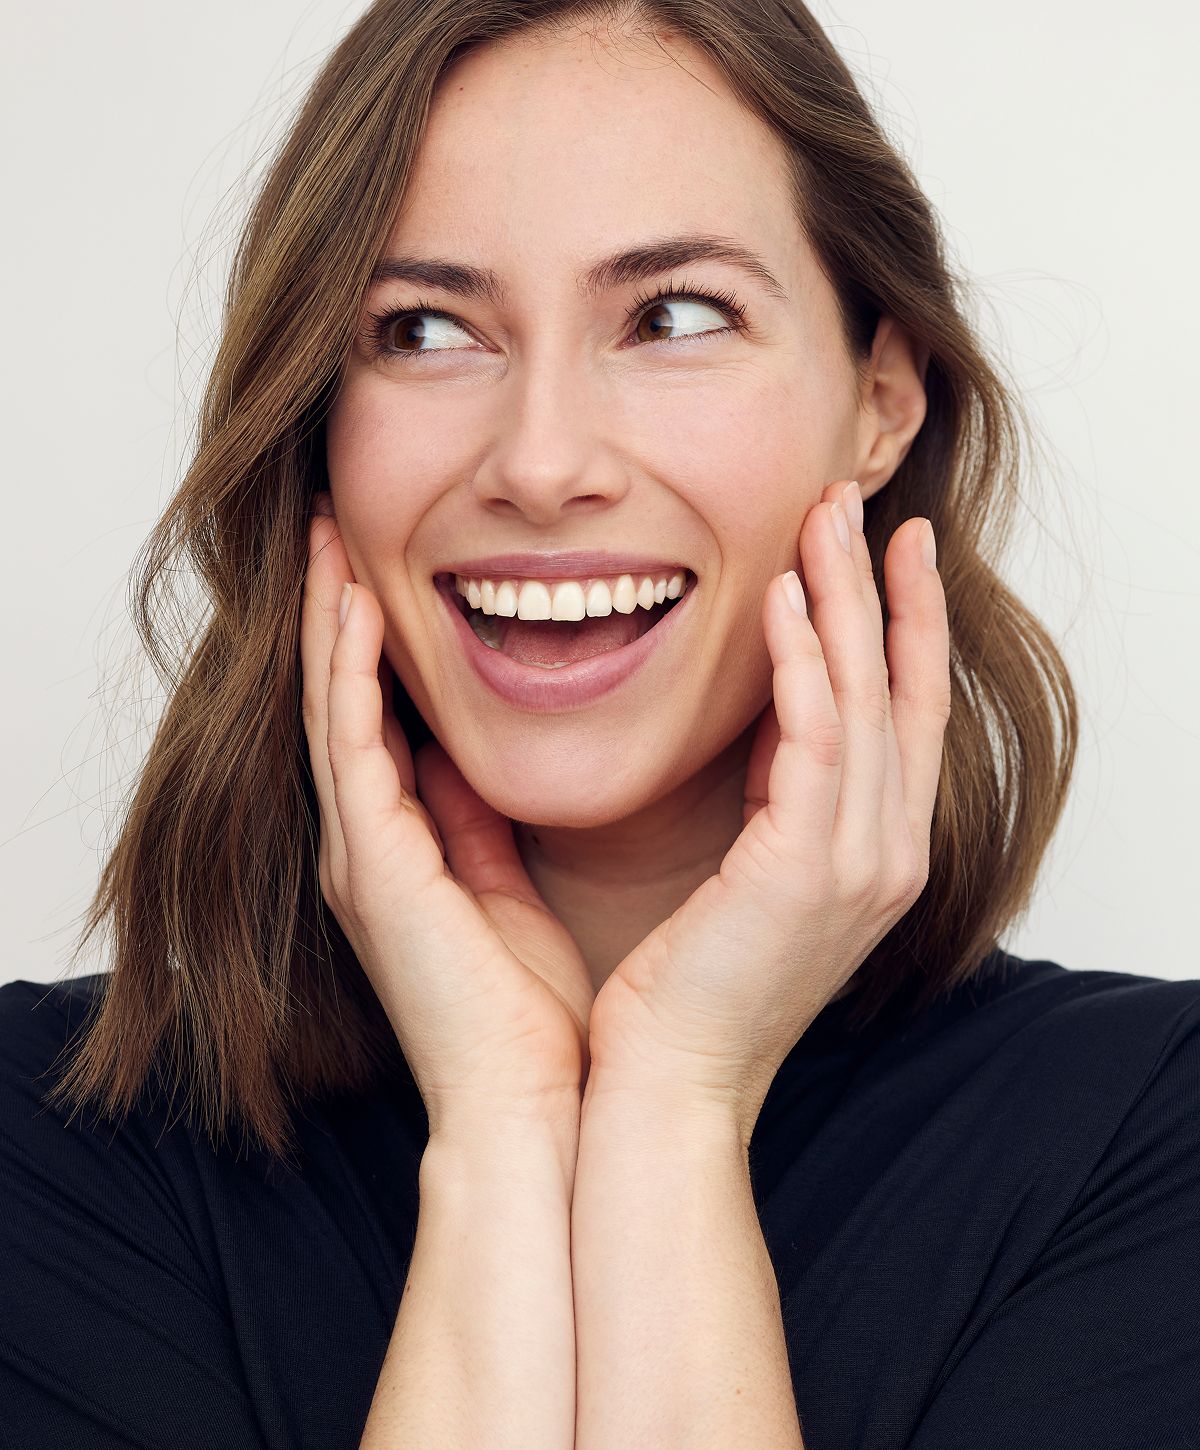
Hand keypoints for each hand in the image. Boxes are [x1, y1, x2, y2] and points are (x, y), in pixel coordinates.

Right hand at [301, 494, 595, 1133]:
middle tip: (332, 528)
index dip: (370, 648)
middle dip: (333, 616)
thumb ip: (482, 827)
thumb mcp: (509, 894)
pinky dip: (346, 672)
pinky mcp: (374, 865)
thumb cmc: (535, 1018)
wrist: (532, 1108)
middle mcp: (368, 846)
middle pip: (339, 703)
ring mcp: (361, 855)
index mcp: (403, 854)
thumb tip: (476, 762)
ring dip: (325, 623)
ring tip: (326, 538)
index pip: (376, 725)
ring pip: (331, 709)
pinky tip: (351, 605)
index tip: (380, 575)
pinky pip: (351, 745)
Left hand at [585, 480, 950, 1138]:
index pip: (905, 717)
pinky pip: (815, 738)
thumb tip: (747, 721)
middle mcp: (889, 854)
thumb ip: (767, 800)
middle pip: (901, 689)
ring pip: (868, 697)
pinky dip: (804, 662)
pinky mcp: (809, 868)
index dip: (904, 629)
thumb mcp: (746, 877)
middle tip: (857, 501)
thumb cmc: (688, 988)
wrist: (667, 1086)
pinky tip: (780, 595)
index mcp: (874, 856)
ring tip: (824, 516)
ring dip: (846, 599)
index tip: (888, 553)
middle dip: (883, 588)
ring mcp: (862, 863)